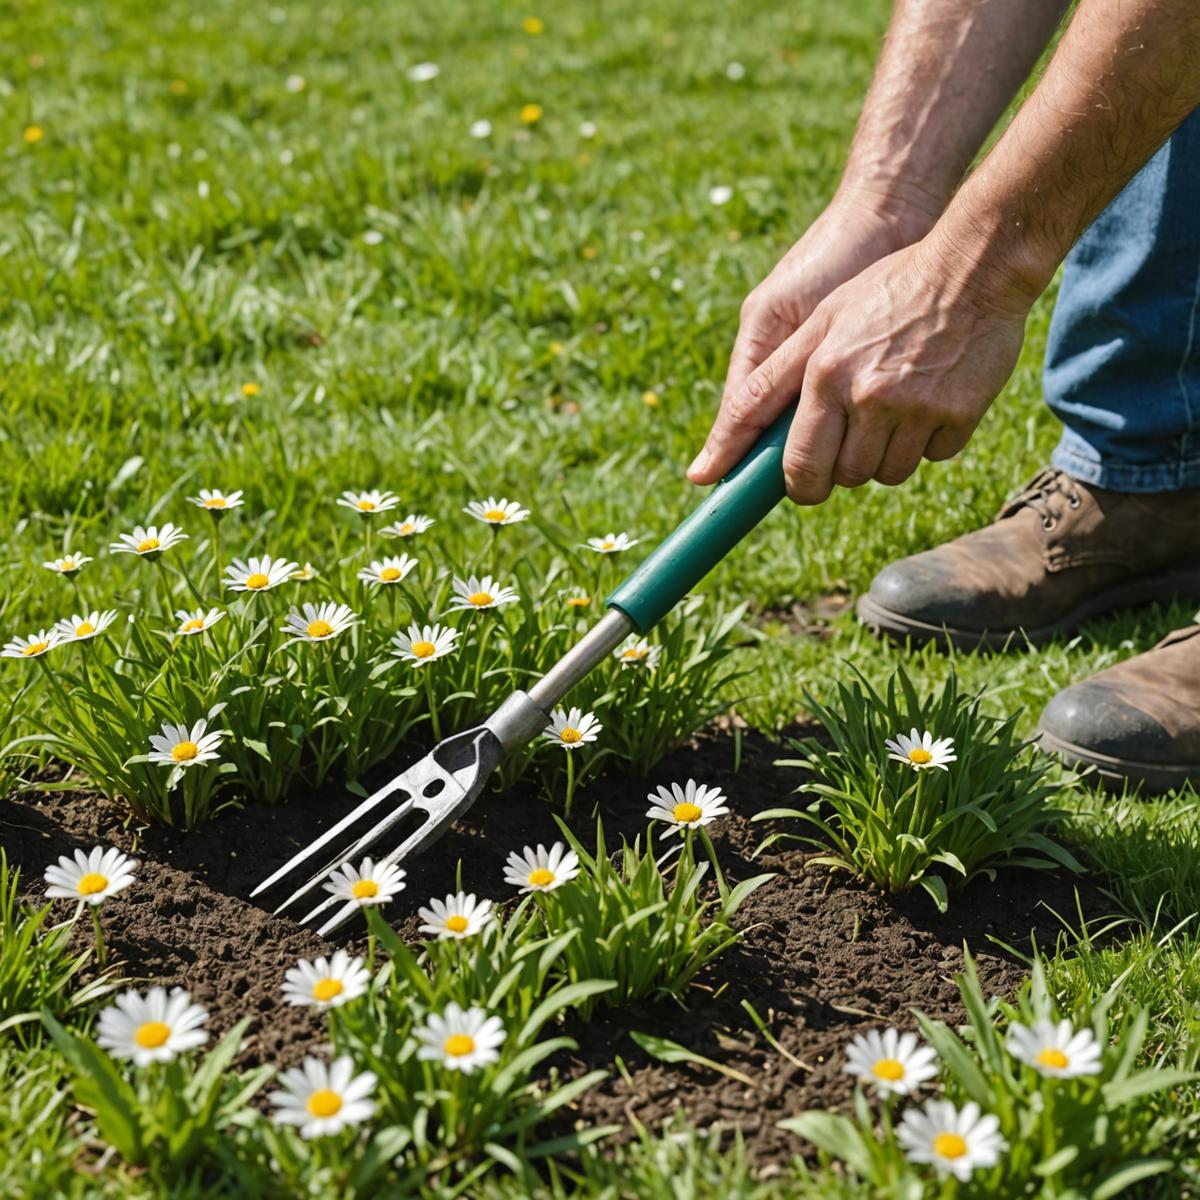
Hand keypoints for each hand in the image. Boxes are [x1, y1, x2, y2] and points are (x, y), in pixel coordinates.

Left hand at [688, 237, 1029, 502]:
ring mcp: (916, 408)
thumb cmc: (886, 289)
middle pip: (845, 475)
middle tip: (851, 440)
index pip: (798, 461)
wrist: (975, 263)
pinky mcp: (960, 414)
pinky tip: (932, 400)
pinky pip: (934, 456)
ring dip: (887, 456)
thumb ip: (772, 383)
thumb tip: (718, 451)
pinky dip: (930, 440)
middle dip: (843, 468)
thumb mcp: (819, 323)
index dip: (796, 485)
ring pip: (889, 473)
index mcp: (825, 375)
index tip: (798, 489)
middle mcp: (867, 396)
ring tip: (893, 411)